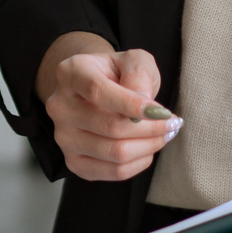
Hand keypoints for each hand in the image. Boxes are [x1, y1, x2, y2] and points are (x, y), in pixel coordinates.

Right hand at [37, 32, 178, 181]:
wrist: (97, 91)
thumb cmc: (117, 74)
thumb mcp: (133, 61)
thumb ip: (138, 74)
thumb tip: (144, 101)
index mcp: (70, 73)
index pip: (97, 91)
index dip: (131, 104)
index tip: (162, 112)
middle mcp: (59, 106)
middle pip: (110, 127)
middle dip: (151, 128)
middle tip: (172, 123)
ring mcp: (63, 137)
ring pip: (115, 153)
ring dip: (149, 146)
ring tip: (163, 134)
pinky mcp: (73, 161)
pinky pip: (114, 172)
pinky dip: (139, 163)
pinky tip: (146, 148)